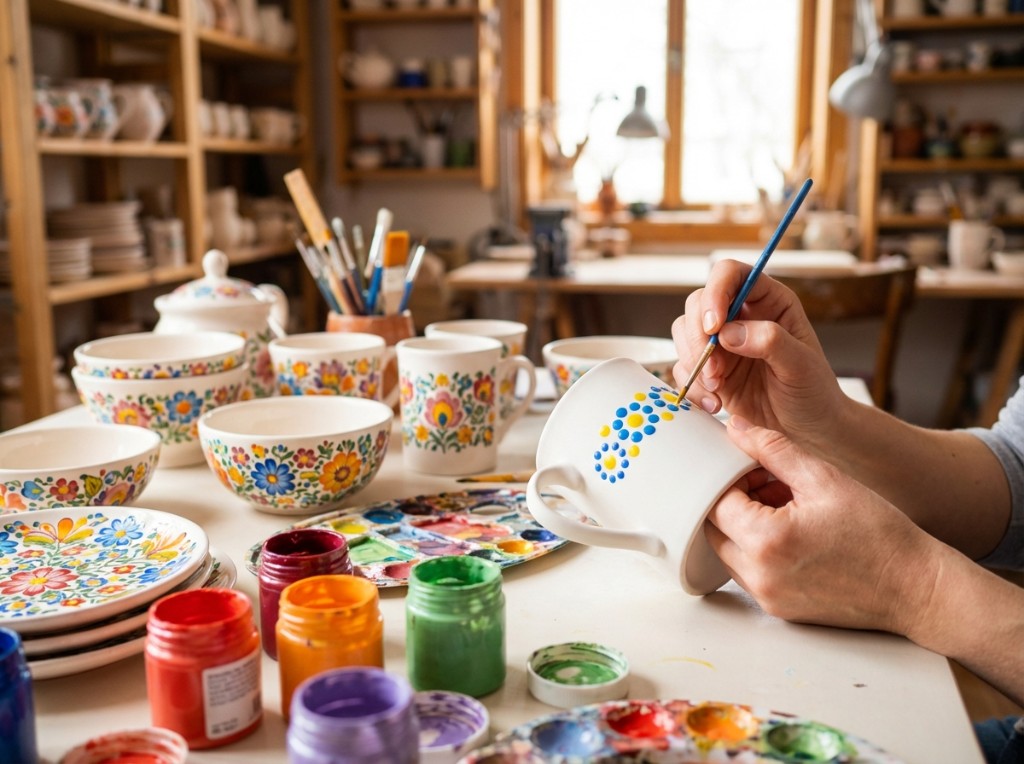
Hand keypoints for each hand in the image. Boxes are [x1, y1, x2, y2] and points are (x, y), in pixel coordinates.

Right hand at [671, 259, 845, 444]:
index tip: (714, 325)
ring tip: (718, 387)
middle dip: (698, 336)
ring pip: (684, 332)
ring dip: (694, 361)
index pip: (731, 274)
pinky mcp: (711, 368)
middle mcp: (741, 316)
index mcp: (769, 301)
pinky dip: (693, 386)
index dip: (716, 292)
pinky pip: (684, 367)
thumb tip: (730, 332)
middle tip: (714, 369)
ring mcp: (723, 342)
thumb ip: (770, 342)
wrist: (807, 428)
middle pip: (698, 303)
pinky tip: (715, 401)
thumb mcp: (801, 365)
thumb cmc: (814, 391)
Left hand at [706, 416, 940, 635]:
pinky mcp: (777, 610)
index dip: (732, 478)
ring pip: (729, 551)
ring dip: (746, 526)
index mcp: (765, 540)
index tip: (757, 469)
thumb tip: (737, 429)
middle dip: (735, 501)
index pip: (716, 500)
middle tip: (771, 486)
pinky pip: (749, 573)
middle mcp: (758, 575)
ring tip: (788, 510)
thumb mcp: (825, 478)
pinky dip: (760, 551)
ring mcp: (766, 597)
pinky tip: (794, 536)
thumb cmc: (879, 534)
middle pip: (715, 528)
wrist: (916, 588)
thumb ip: (773, 450)